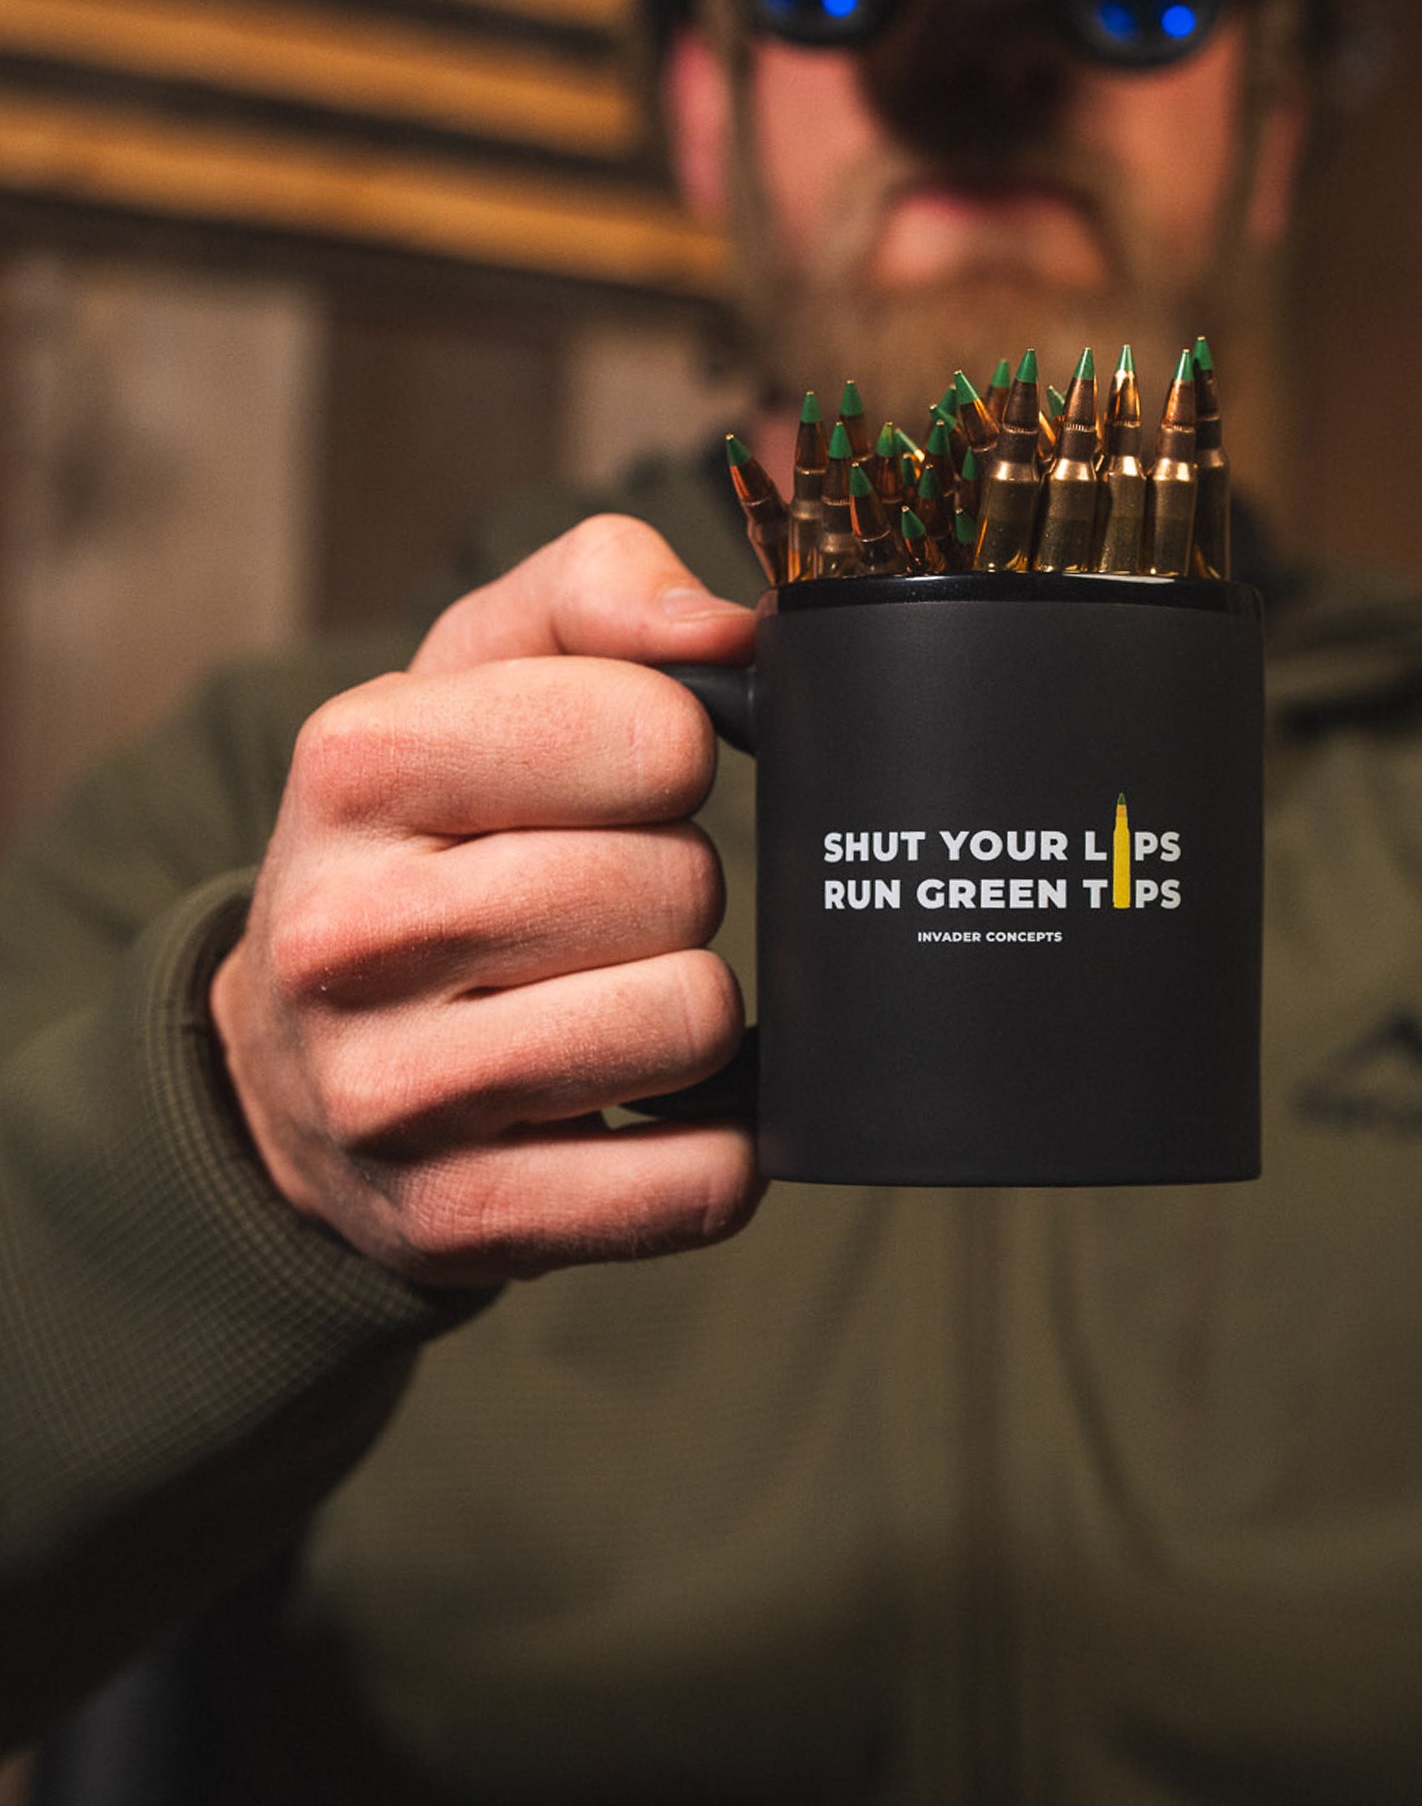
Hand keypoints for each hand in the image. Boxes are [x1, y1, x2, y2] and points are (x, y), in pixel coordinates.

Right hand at [209, 516, 762, 1286]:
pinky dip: (716, 1142)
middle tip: (606, 905)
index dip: (673, 752)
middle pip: (681, 887)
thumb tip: (731, 630)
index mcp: (356, 763)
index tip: (619, 782)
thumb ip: (600, 590)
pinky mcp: (462, 1224)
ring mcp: (395, 1099)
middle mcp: (346, 934)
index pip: (656, 733)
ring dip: (692, 1009)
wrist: (297, 1063)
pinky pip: (700, 1181)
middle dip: (677, 886)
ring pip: (695, 1023)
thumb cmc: (425, 838)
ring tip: (611, 993)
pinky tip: (646, 1104)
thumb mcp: (475, 673)